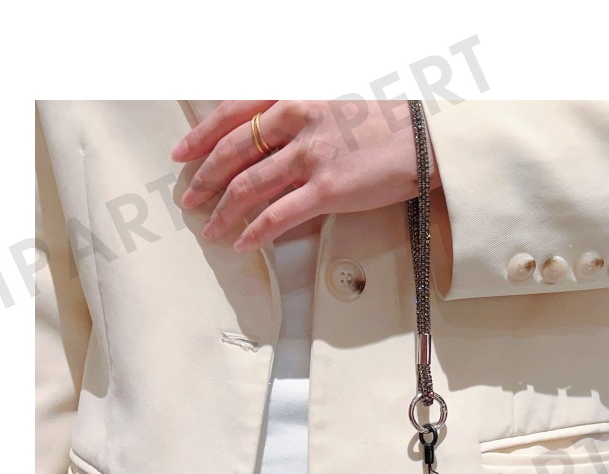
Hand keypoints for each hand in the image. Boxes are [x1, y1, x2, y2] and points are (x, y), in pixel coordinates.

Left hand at [172, 100, 439, 250]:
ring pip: (248, 186)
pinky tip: (243, 243)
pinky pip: (278, 215)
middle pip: (232, 152)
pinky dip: (255, 232)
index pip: (231, 113)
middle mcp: (294, 119)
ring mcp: (309, 155)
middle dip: (204, 179)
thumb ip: (296, 115)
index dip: (200, 136)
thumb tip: (268, 138)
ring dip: (223, 211)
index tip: (182, 154)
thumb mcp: (331, 99)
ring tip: (211, 229)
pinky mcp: (326, 189)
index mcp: (292, 94)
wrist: (425, 135)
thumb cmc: (384, 118)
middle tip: (189, 199)